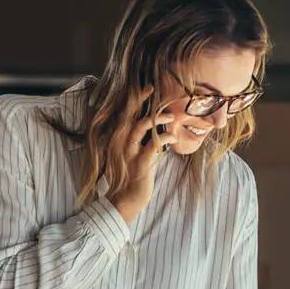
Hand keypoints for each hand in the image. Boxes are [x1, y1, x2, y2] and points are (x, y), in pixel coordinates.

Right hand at [111, 87, 177, 222]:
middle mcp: (119, 143)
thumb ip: (135, 140)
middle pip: (129, 115)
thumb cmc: (129, 176)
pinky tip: (173, 137)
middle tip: (155, 89)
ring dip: (157, 118)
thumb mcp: (128, 155)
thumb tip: (150, 126)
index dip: (135, 99)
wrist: (124, 200)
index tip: (148, 88)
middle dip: (142, 100)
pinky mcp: (139, 164)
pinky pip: (153, 145)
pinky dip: (165, 138)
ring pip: (141, 126)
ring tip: (171, 116)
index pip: (124, 114)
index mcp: (116, 139)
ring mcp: (128, 153)